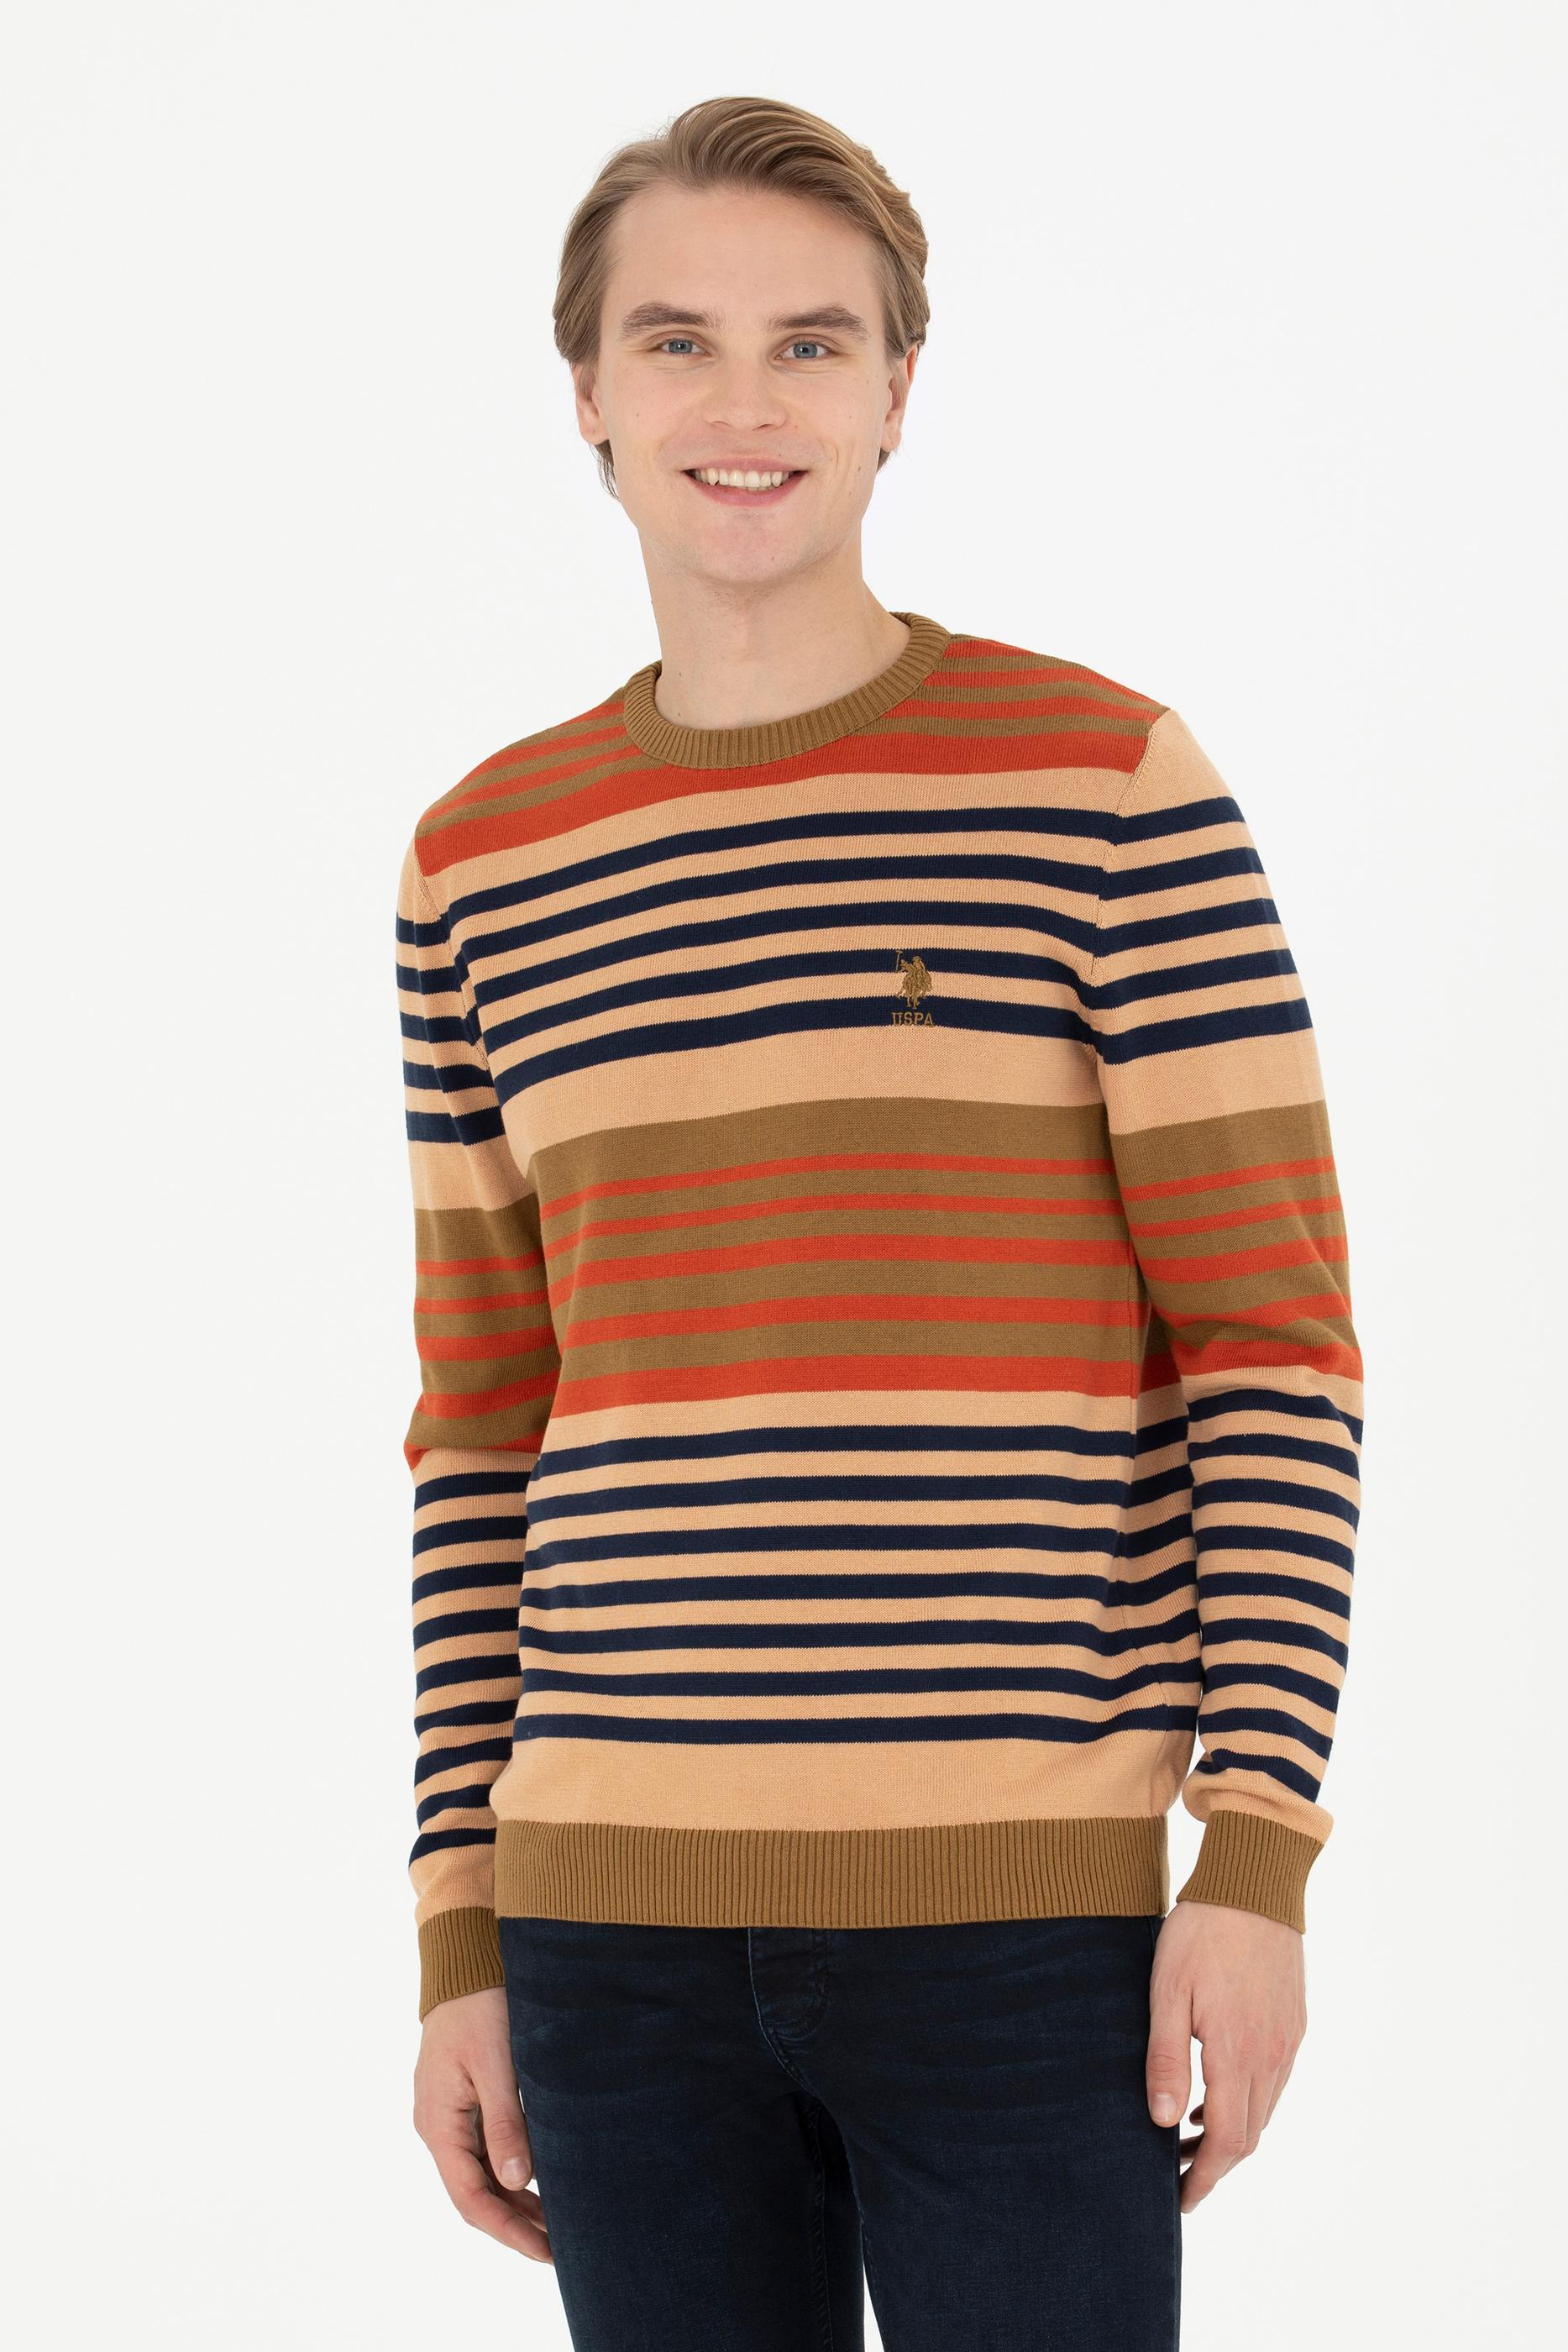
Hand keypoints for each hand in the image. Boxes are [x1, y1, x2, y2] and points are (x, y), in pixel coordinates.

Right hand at [413, 1985, 552, 2261]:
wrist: (463, 1963)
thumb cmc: (480, 2005)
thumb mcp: (496, 2063)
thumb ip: (505, 2122)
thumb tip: (517, 2182)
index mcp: (438, 2123)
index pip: (471, 2197)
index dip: (507, 2230)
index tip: (544, 2251)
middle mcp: (437, 2127)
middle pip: (474, 2193)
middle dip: (514, 2224)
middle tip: (560, 2248)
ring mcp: (448, 2116)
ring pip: (481, 2176)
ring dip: (515, 2202)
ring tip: (558, 2225)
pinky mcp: (463, 2102)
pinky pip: (484, 2151)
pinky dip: (511, 2172)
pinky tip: (540, 2183)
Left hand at [1145, 1899, 1306, 2212]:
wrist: (1254, 1880)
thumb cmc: (1202, 1931)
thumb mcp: (1167, 1992)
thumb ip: (1166, 2059)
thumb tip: (1162, 2121)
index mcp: (1238, 2053)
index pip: (1228, 2142)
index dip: (1204, 2177)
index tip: (1180, 2199)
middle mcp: (1272, 2055)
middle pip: (1250, 2135)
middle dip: (1214, 2164)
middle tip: (1177, 2173)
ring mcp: (1288, 2039)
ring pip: (1264, 2110)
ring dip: (1231, 2133)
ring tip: (1188, 2135)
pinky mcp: (1294, 2021)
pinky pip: (1274, 2080)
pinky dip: (1247, 2101)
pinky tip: (1217, 2091)